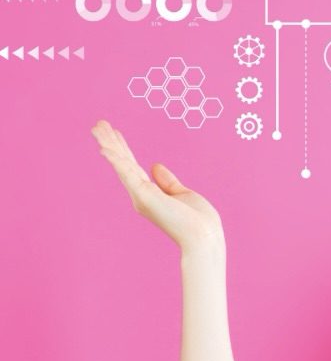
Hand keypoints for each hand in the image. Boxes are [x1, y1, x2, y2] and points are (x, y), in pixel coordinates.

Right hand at [91, 119, 223, 250]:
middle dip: (110, 141)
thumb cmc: (197, 220)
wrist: (204, 237)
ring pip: (121, 164)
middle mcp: (140, 194)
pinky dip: (117, 161)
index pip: (132, 165)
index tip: (114, 132)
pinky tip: (105, 149)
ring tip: (97, 127)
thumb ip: (167, 181)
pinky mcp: (145, 196)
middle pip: (122, 162)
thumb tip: (155, 165)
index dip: (123, 148)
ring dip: (109, 144)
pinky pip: (128, 175)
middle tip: (98, 123)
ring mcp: (141, 196)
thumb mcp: (182, 193)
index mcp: (149, 193)